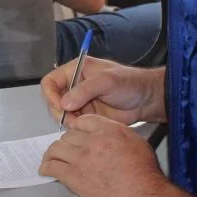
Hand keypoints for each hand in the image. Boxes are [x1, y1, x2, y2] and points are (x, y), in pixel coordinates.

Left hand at [39, 114, 168, 196]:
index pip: (83, 121)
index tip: (75, 134)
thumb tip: (109, 135)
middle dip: (66, 142)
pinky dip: (46, 167)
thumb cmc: (144, 175)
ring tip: (51, 158)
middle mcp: (92, 141)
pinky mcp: (73, 177)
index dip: (77, 128)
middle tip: (65, 150)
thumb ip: (119, 134)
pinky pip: (52, 167)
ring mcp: (80, 159)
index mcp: (108, 130)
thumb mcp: (137, 143)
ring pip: (56, 149)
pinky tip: (45, 169)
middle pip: (68, 135)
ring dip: (53, 153)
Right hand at [41, 58, 165, 125]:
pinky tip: (86, 126)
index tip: (60, 106)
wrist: (146, 100)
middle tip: (71, 119)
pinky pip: (72, 122)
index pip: (51, 81)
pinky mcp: (86, 114)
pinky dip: (75, 126)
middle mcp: (75, 85)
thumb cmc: (131, 83)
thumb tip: (65, 103)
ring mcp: (80, 100)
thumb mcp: (108, 81)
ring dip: (68, 120)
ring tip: (81, 123)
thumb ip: (85, 90)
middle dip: (59, 111)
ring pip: (61, 113)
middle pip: (53, 99)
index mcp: (76, 70)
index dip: (51, 95)